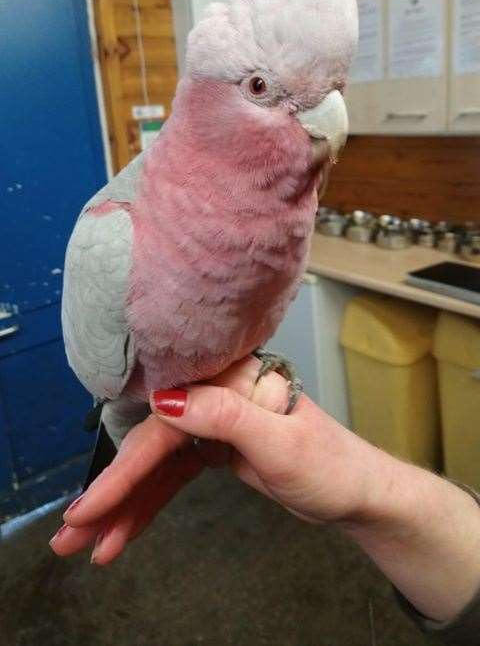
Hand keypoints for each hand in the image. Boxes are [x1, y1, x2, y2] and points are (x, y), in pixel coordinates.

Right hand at [50, 355, 377, 564]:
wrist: (358, 491)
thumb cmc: (333, 464)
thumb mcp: (282, 442)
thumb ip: (225, 416)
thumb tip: (166, 399)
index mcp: (231, 381)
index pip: (165, 424)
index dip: (126, 468)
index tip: (92, 506)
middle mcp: (216, 395)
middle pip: (151, 444)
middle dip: (113, 492)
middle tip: (73, 533)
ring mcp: (213, 422)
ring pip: (155, 465)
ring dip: (123, 505)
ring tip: (89, 543)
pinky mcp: (213, 447)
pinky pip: (170, 477)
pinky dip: (147, 504)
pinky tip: (123, 530)